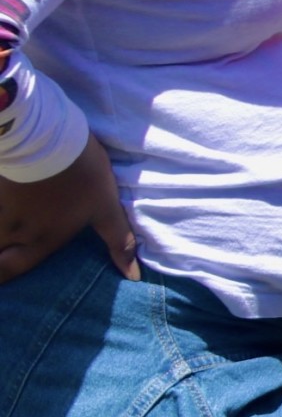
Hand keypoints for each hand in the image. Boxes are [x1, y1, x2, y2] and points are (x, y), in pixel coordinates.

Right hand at [0, 136, 140, 283]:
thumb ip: (117, 240)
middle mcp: (12, 231)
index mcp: (41, 240)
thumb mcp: (105, 206)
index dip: (0, 280)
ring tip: (2, 235)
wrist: (44, 135)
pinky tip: (1, 201)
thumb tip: (132, 275)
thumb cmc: (79, 174)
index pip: (10, 272)